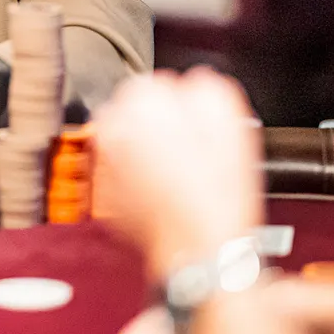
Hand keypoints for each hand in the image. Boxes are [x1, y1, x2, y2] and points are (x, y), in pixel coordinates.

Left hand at [94, 68, 262, 276]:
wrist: (199, 250)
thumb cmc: (214, 196)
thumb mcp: (231, 125)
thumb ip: (208, 89)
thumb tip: (197, 83)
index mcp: (139, 105)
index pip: (152, 83)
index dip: (179, 103)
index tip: (192, 120)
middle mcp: (111, 129)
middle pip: (133, 110)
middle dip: (157, 123)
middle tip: (188, 147)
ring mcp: (102, 161)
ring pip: (124, 139)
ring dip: (144, 146)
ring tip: (177, 171)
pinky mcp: (102, 191)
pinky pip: (120, 170)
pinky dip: (136, 174)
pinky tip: (165, 189)